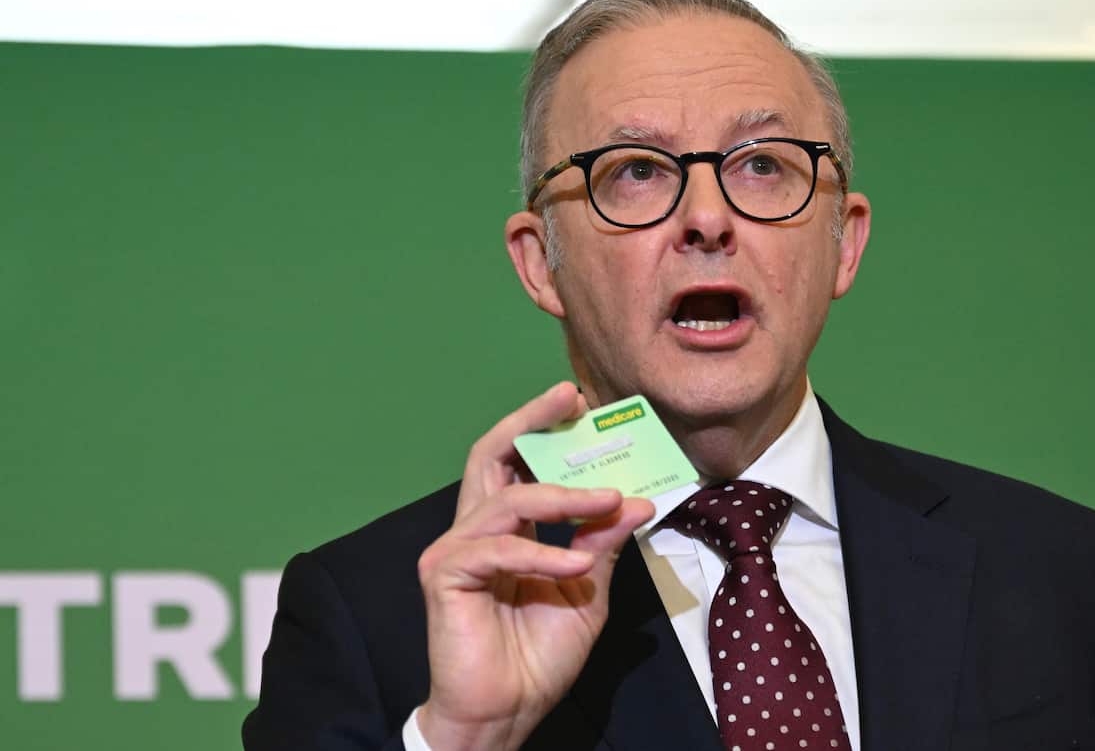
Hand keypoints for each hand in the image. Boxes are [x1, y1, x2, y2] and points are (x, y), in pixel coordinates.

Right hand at [414, 382, 654, 750]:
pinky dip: (544, 553)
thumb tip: (635, 500)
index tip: (582, 404)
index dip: (545, 431)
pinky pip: (500, 549)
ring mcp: (455, 549)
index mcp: (506, 531)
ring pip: (508, 499)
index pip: (520, 465)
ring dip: (565, 496)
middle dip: (530, 420)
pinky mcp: (444, 575)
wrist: (505, 713)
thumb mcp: (586, 592)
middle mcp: (475, 530)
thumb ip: (601, 544)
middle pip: (490, 454)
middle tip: (570, 398)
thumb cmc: (537, 657)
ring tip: (609, 499)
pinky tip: (577, 566)